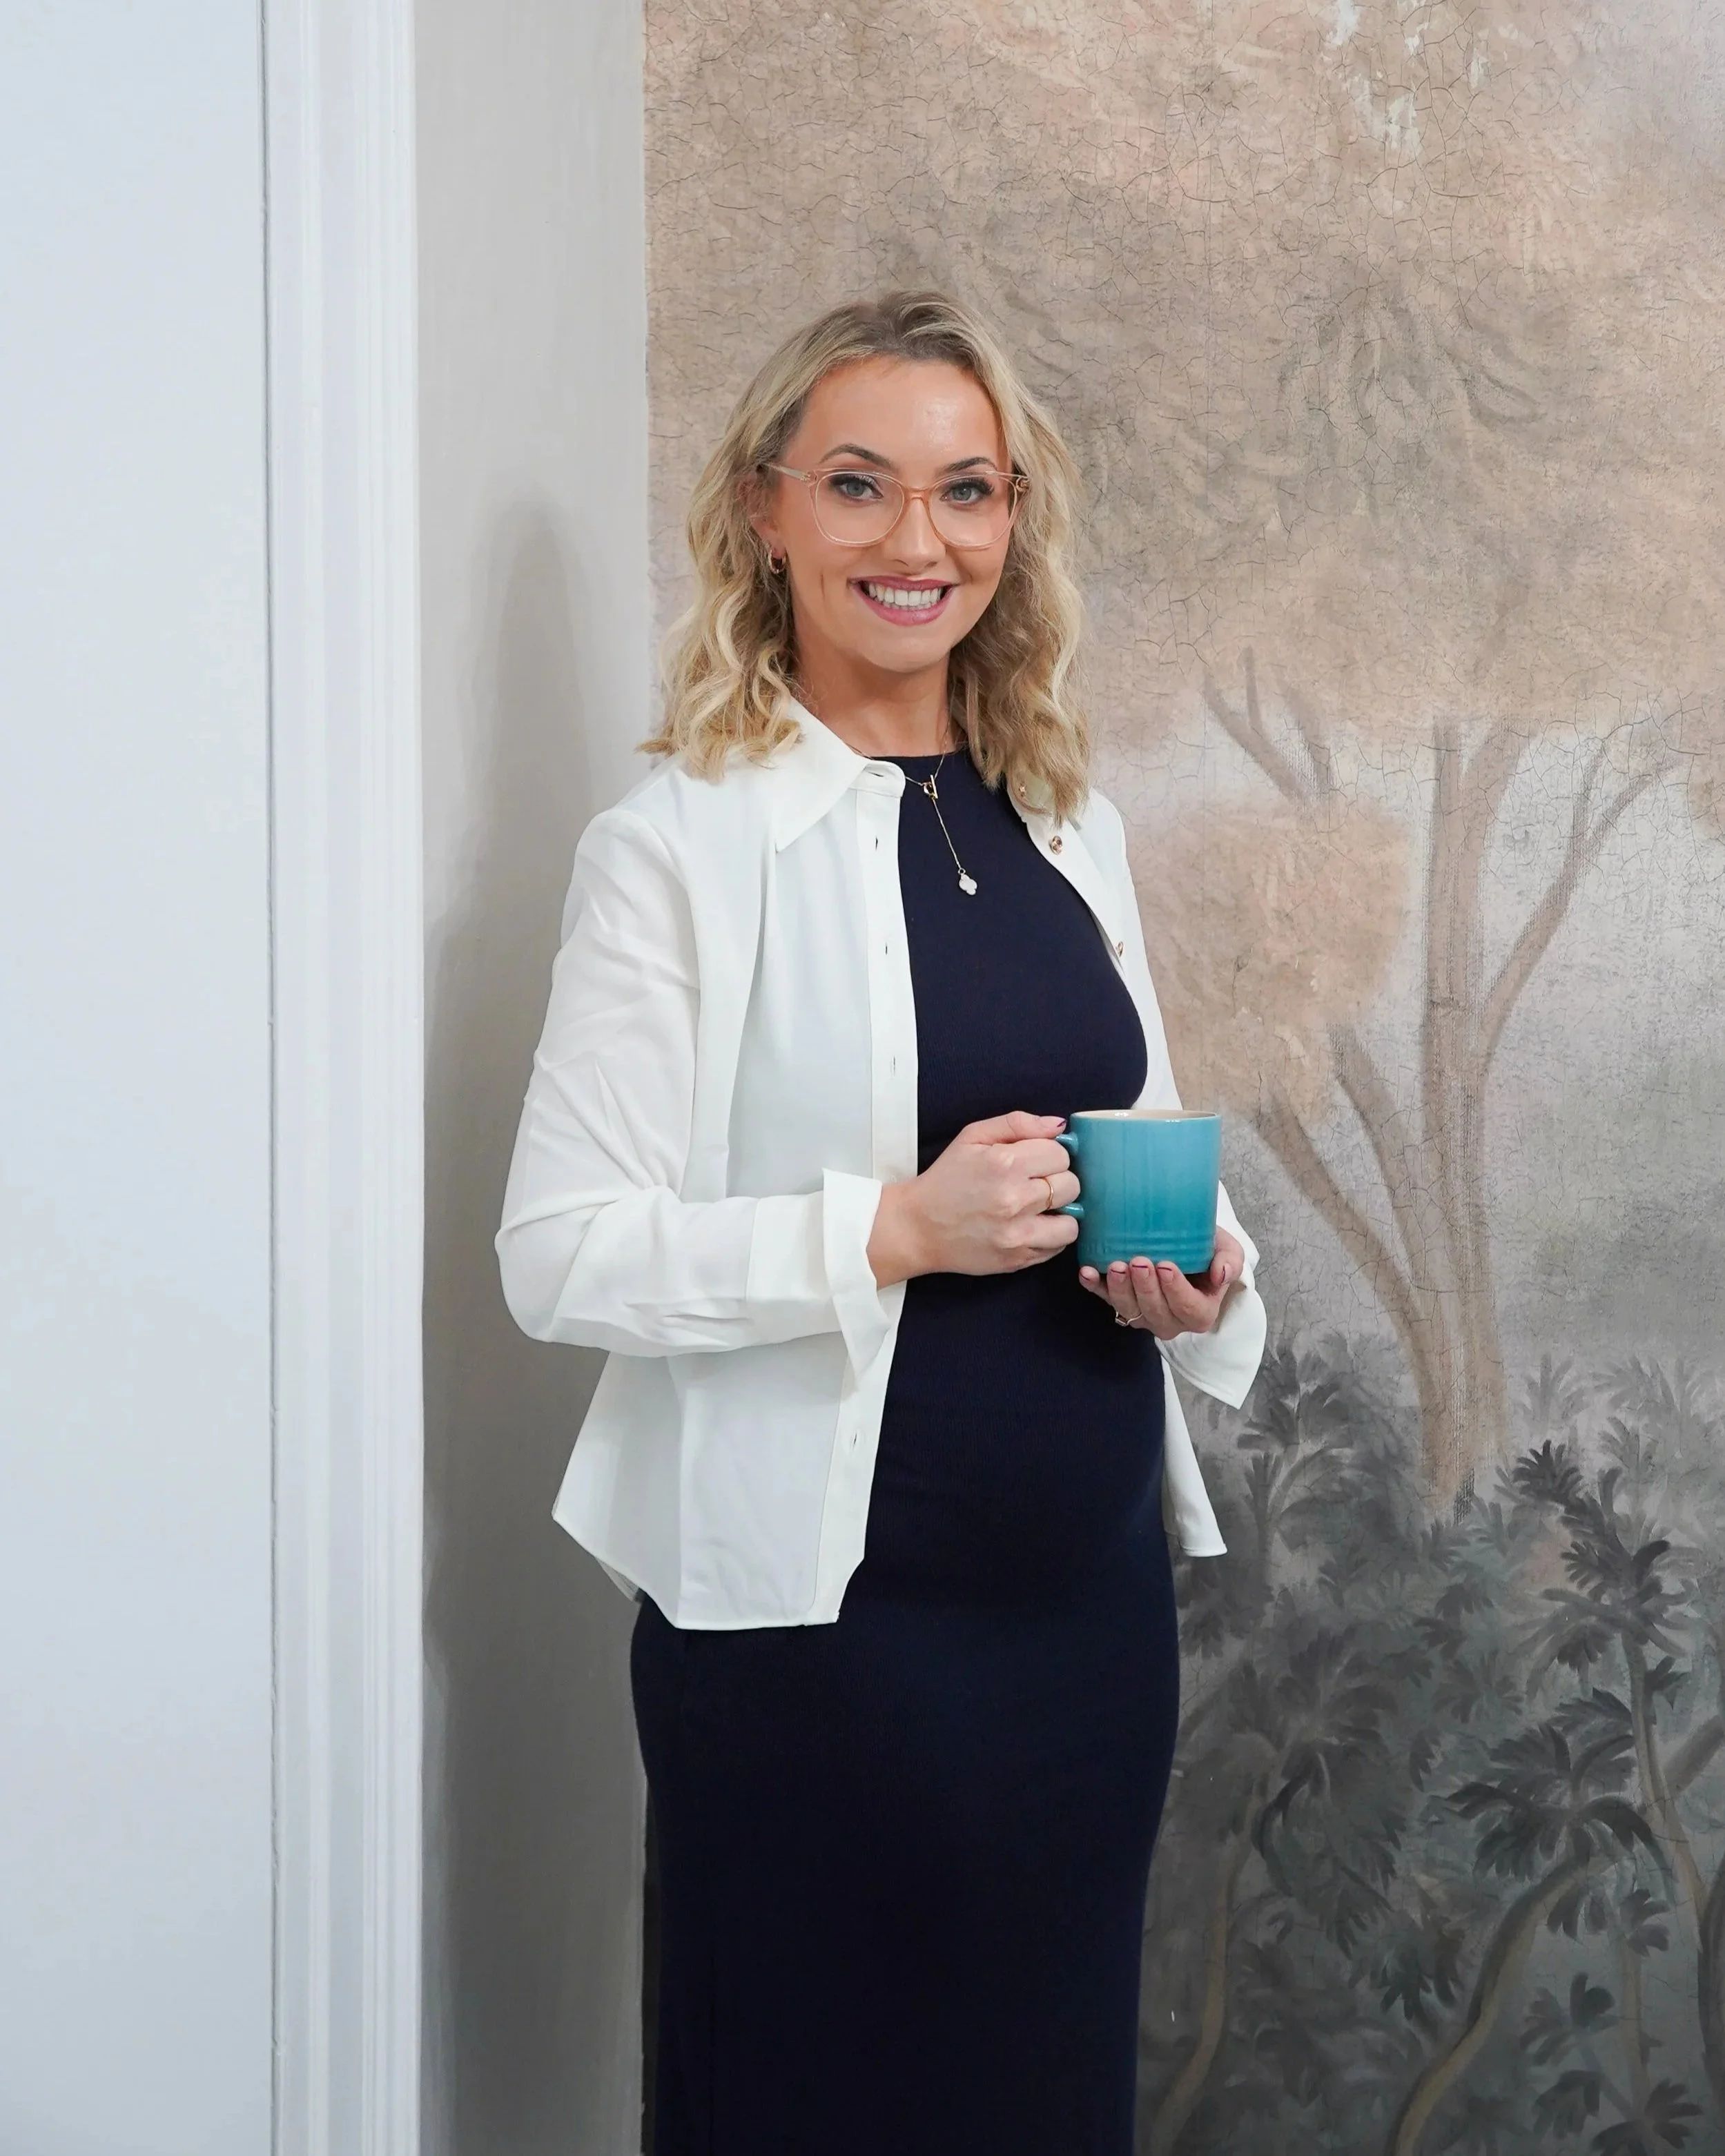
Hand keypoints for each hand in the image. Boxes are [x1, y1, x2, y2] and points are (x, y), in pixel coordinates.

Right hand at [868, 1112, 1078, 1285]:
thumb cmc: (946, 1179)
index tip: (1036, 1161)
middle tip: (1035, 1184)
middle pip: (1071, 1185)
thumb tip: (1058, 1125)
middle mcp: (1014, 1199)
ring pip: (1072, 1222)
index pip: (1061, 1154)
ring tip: (1039, 1209)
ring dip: (1060, 1213)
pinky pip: (1057, 1248)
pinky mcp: (1017, 1259)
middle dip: (1057, 1181)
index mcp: (1005, 1163)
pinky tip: (1030, 1226)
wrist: (918, 1227)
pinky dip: (1050, 1236)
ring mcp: (1017, 1234)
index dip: (1051, 1155)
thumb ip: (1017, 1124)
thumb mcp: (972, 1137)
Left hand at [1078, 1227, 1244, 1339]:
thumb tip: (1222, 1273)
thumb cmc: (1208, 1251)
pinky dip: (1094, 1287)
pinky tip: (1086, 1272)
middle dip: (1145, 1288)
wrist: (1186, 1246)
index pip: (1189, 1309)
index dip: (1176, 1290)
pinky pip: (1105, 1300)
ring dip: (1120, 1290)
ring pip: (1129, 1310)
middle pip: (1156, 1312)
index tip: (1166, 1265)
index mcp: (1200, 1312)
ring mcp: (1143, 1315)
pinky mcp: (1121, 1303)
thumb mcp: (1227, 1251)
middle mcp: (1170, 1320)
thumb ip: (1230, 1262)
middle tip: (1139, 1261)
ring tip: (1116, 1266)